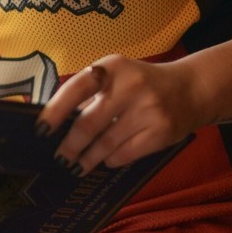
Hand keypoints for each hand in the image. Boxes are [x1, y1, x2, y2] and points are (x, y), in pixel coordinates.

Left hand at [36, 55, 196, 176]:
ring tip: (77, 166)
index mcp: (113, 67)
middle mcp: (130, 85)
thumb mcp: (117, 75)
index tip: (41, 130)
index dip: (54, 111)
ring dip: (87, 159)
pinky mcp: (160, 132)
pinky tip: (105, 160)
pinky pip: (124, 154)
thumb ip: (90, 92)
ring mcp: (148, 110)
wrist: (190, 89)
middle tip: (60, 158)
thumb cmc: (142, 83)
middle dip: (69, 146)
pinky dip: (110, 160)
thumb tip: (54, 122)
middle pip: (88, 124)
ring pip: (105, 144)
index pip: (75, 88)